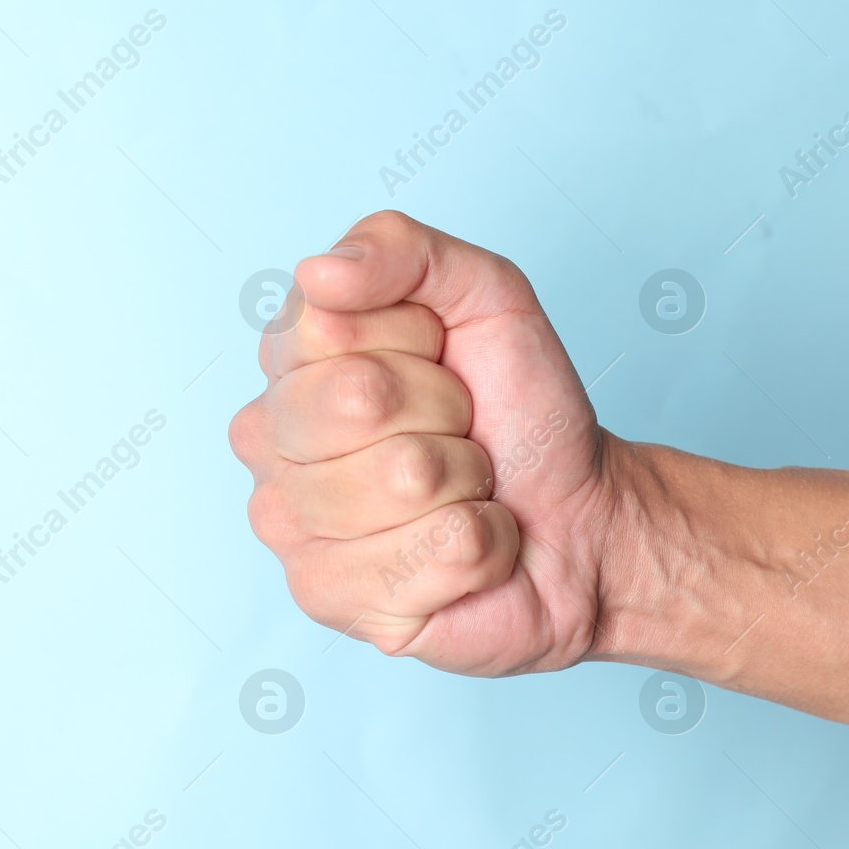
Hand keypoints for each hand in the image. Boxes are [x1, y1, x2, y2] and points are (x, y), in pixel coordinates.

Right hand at [229, 211, 623, 675]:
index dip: (417, 343)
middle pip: (356, 400)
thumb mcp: (486, 296)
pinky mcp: (328, 598)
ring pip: (399, 480)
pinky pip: (427, 555)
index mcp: (292, 363)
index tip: (444, 364)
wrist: (579, 516)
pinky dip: (478, 549)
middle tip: (461, 436)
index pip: (330, 327)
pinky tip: (466, 551)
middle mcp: (269, 443)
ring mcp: (289, 526)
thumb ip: (404, 251)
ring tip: (465, 492)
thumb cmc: (521, 413)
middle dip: (445, 413)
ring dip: (467, 485)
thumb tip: (320, 272)